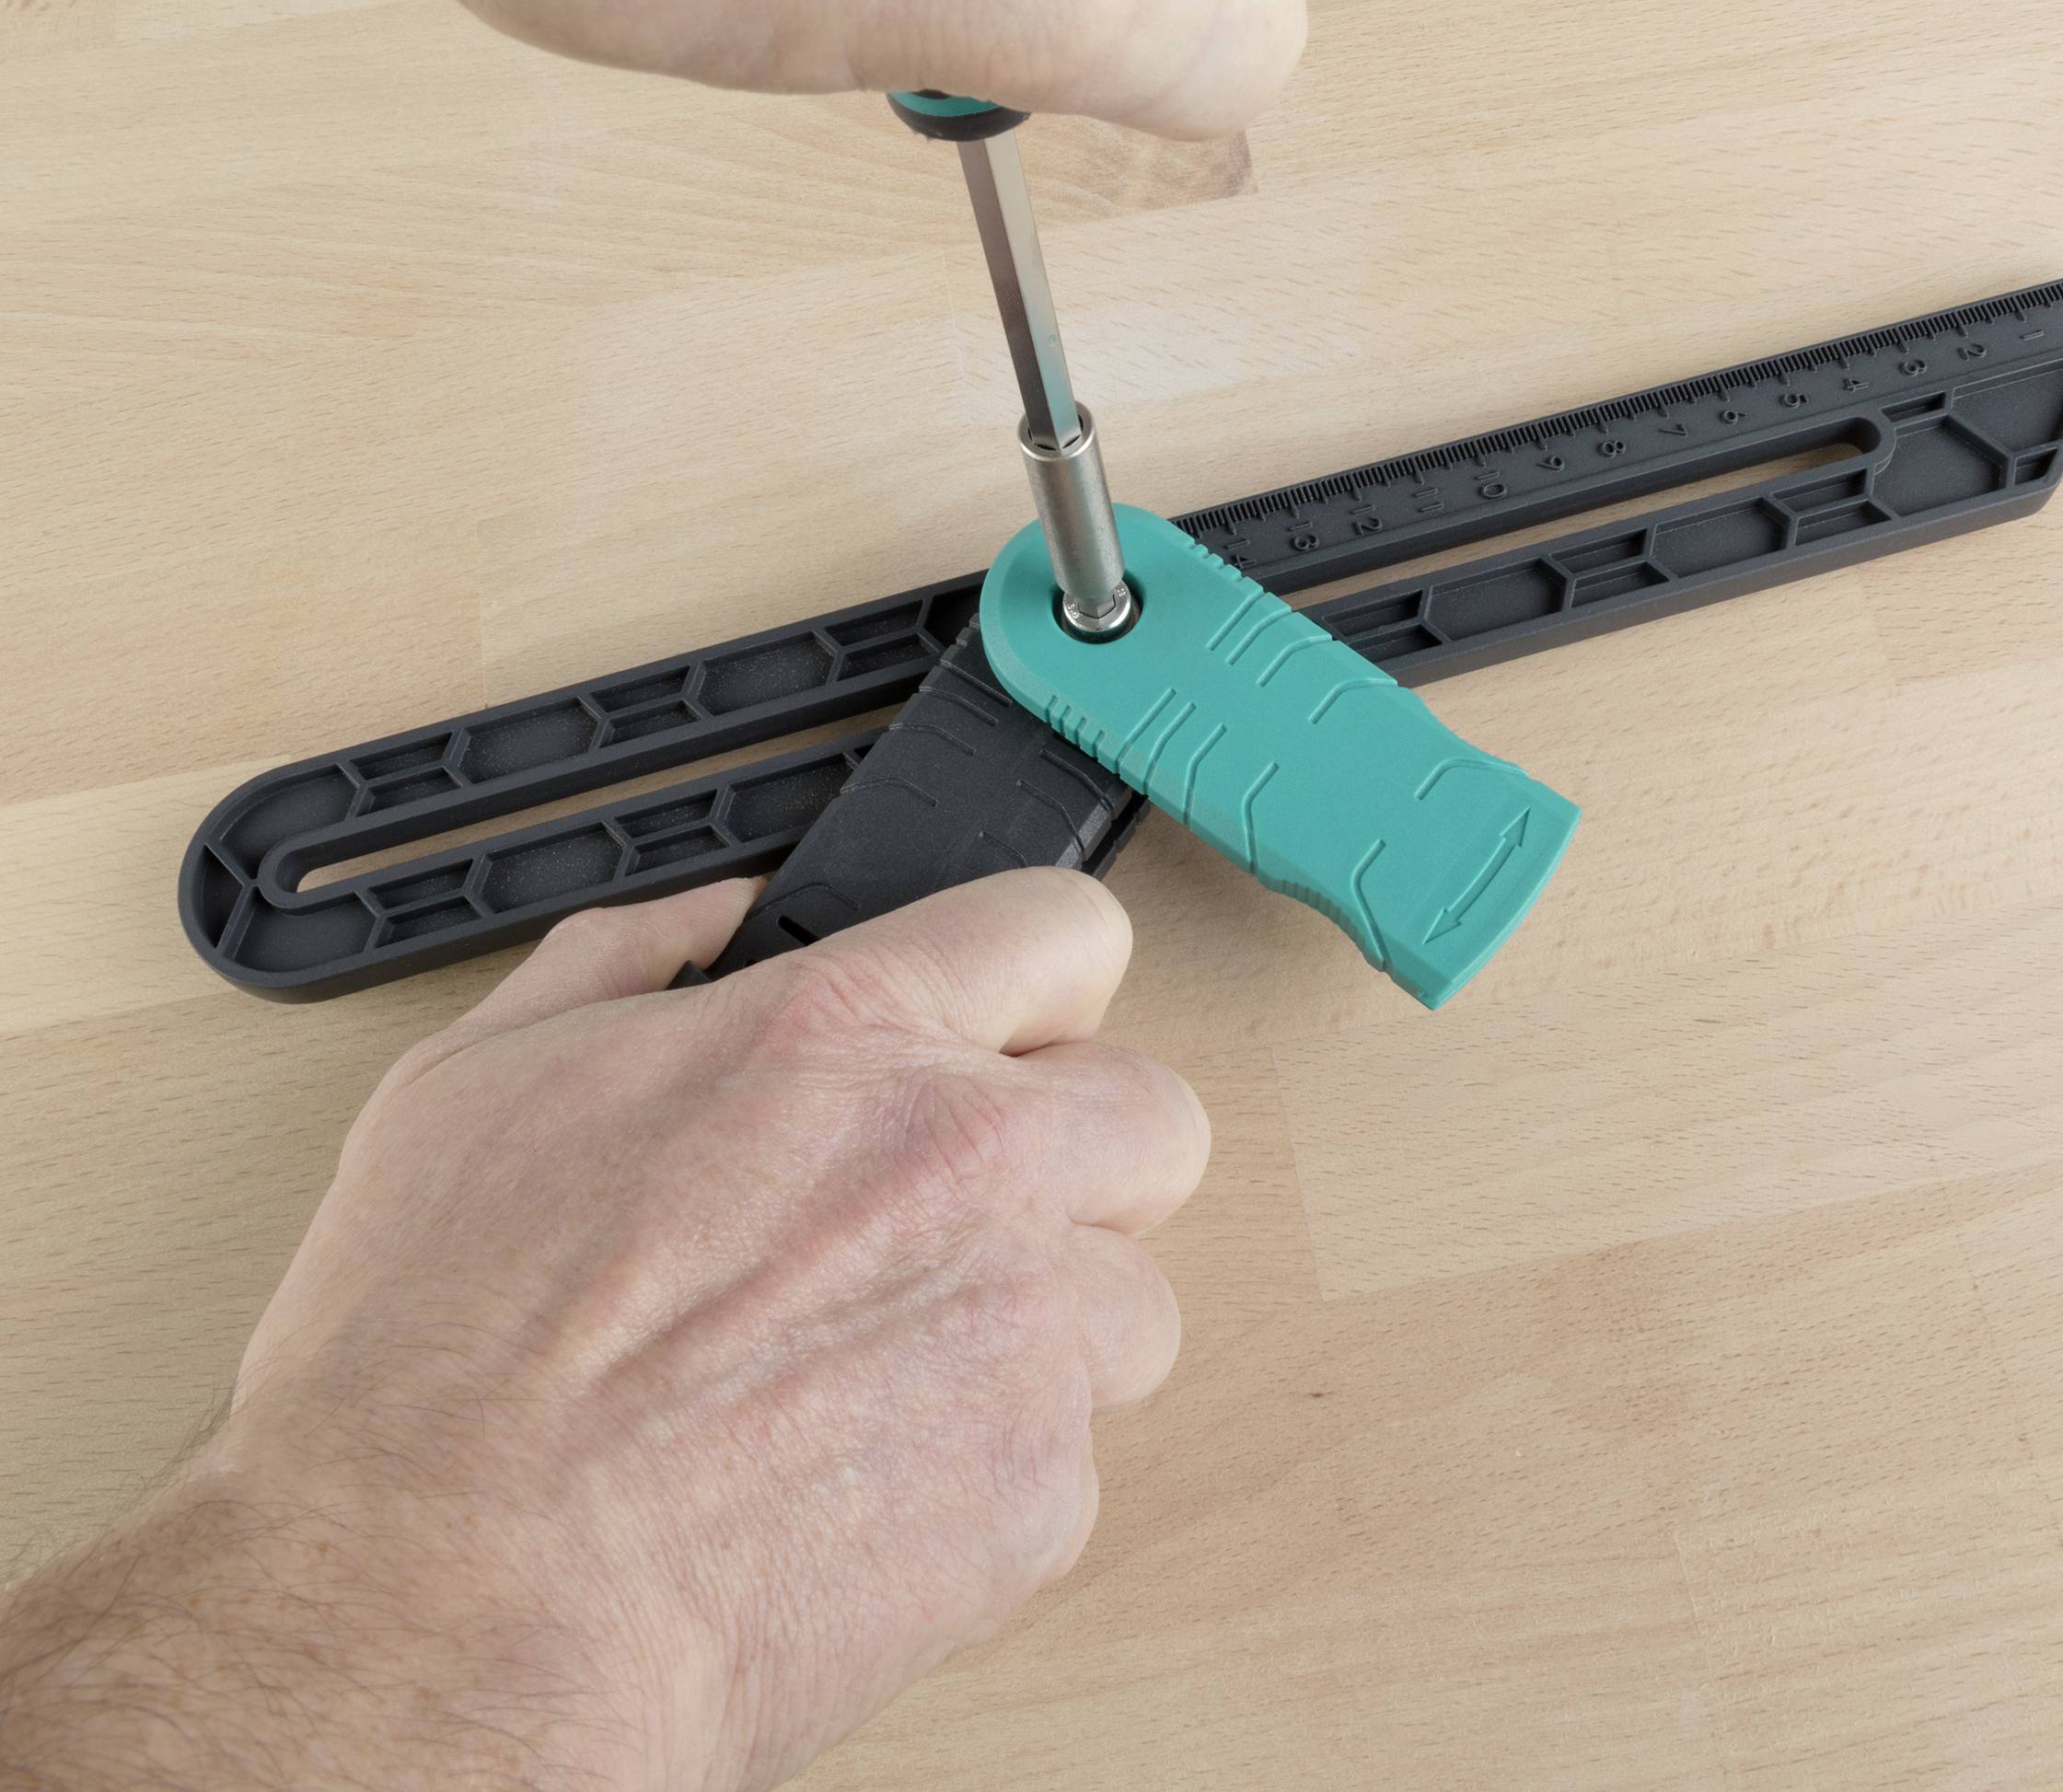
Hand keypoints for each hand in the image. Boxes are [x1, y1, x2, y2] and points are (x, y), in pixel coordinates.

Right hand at [0, 871, 1207, 1791]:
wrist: (442, 1616)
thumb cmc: (437, 1367)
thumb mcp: (481, 1079)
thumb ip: (627, 959)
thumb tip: (717, 918)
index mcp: (848, 1032)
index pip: (1063, 928)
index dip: (1036, 979)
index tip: (1011, 1027)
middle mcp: (968, 1159)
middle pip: (1152, 1114)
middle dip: (1076, 1159)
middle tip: (964, 1213)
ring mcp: (1023, 1328)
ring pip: (1128, 1298)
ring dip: (1041, 1328)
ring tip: (887, 1371)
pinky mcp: (1040, 1490)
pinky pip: (1074, 1452)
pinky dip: (993, 1468)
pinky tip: (862, 1479)